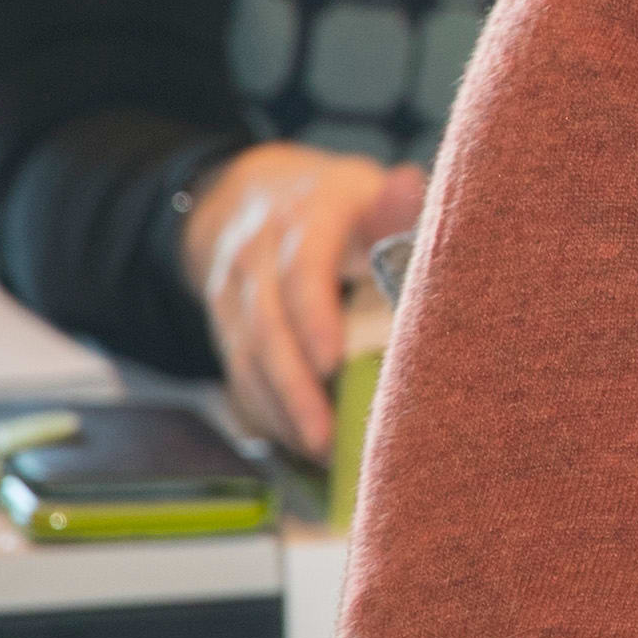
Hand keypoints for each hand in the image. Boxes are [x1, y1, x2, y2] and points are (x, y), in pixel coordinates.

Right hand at [179, 144, 426, 458]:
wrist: (248, 196)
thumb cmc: (335, 205)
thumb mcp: (367, 191)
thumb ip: (394, 204)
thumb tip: (411, 186)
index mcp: (304, 217)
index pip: (302, 269)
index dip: (313, 316)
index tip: (332, 361)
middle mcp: (258, 256)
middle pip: (268, 327)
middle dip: (295, 387)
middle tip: (326, 436)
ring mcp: (235, 295)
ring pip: (247, 360)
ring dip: (281, 411)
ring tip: (321, 451)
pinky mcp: (226, 329)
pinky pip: (238, 376)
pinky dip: (266, 414)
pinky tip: (298, 442)